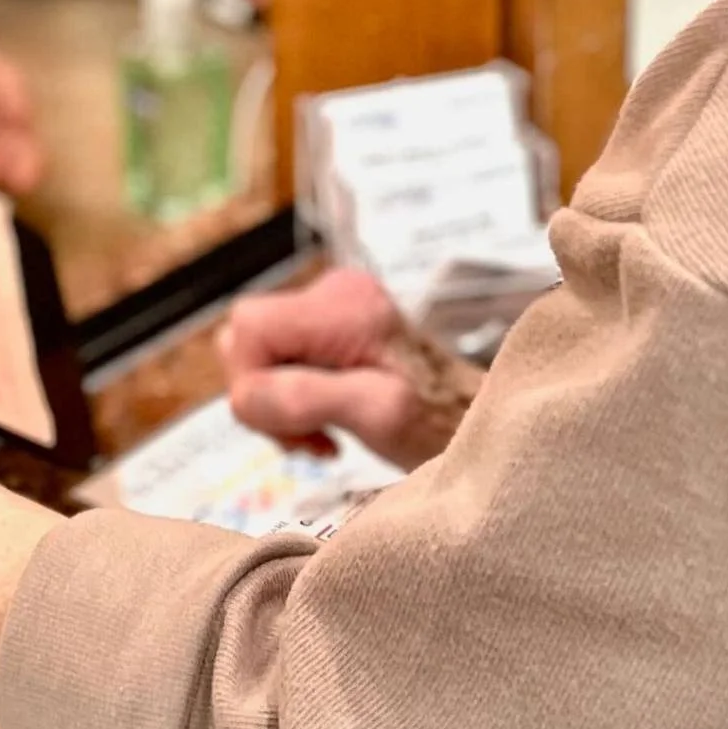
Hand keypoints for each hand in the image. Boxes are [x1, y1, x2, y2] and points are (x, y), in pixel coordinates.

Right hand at [217, 267, 482, 468]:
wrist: (483, 425)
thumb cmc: (443, 426)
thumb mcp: (377, 416)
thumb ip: (306, 397)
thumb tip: (244, 394)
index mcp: (346, 306)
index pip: (248, 330)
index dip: (255, 383)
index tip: (298, 425)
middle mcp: (334, 292)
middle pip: (246, 339)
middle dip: (267, 397)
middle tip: (315, 436)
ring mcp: (333, 306)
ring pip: (259, 353)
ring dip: (280, 403)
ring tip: (326, 433)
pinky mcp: (333, 326)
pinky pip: (280, 360)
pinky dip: (293, 397)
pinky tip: (330, 422)